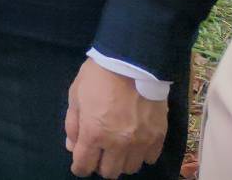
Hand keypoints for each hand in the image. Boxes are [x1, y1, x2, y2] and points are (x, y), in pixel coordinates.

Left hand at [65, 61, 166, 177]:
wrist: (132, 62)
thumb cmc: (97, 77)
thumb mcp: (75, 96)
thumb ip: (73, 124)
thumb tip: (73, 147)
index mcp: (94, 133)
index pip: (85, 164)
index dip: (79, 168)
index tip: (79, 166)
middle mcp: (118, 143)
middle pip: (109, 172)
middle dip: (100, 166)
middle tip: (98, 154)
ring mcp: (140, 141)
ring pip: (130, 168)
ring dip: (121, 162)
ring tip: (117, 149)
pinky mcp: (158, 136)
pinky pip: (150, 158)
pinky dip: (141, 155)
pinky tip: (135, 144)